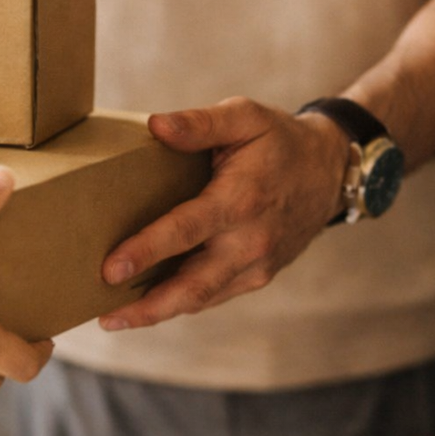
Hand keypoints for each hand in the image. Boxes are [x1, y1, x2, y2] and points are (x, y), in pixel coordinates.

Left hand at [98, 98, 348, 330]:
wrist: (329, 172)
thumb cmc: (279, 141)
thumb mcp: (245, 117)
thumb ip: (200, 123)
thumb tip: (155, 125)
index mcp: (241, 200)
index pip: (186, 231)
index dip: (147, 251)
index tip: (110, 269)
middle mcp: (250, 242)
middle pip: (193, 285)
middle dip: (147, 306)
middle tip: (105, 316)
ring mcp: (256, 265)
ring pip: (200, 298)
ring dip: (157, 313)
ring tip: (113, 318)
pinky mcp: (257, 277)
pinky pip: (212, 295)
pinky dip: (179, 303)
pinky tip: (146, 306)